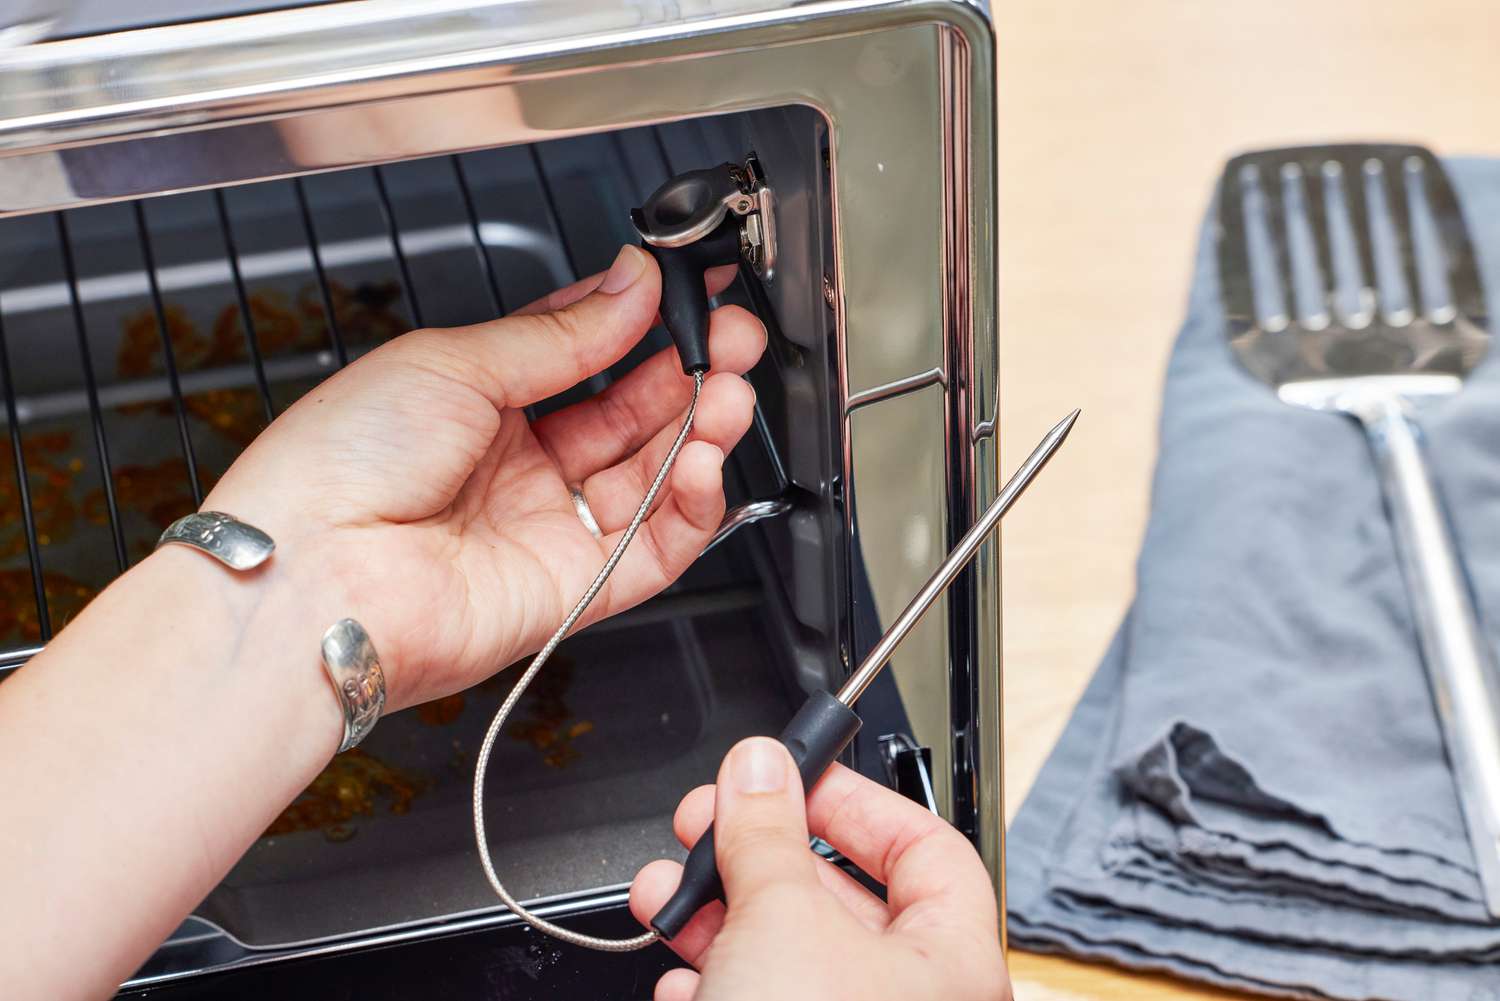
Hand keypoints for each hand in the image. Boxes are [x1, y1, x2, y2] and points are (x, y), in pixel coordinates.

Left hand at [203, 246, 763, 708]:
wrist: (312, 576)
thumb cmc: (341, 465)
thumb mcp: (453, 362)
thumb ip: (560, 333)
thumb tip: (629, 285)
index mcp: (478, 404)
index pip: (584, 355)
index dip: (641, 324)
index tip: (689, 290)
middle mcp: (518, 466)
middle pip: (630, 414)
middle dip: (688, 370)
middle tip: (731, 337)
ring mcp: (548, 527)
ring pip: (653, 476)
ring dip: (699, 430)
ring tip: (726, 391)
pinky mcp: (574, 588)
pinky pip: (657, 547)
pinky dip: (692, 505)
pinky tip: (705, 459)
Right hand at [629, 738, 1011, 1000]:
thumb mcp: (781, 920)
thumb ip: (768, 832)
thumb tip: (761, 767)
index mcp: (950, 966)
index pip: (925, 850)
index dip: (857, 803)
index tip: (793, 778)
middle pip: (841, 899)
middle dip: (761, 855)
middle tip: (710, 822)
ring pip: (787, 955)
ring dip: (720, 913)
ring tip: (669, 892)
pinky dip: (714, 982)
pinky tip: (680, 977)